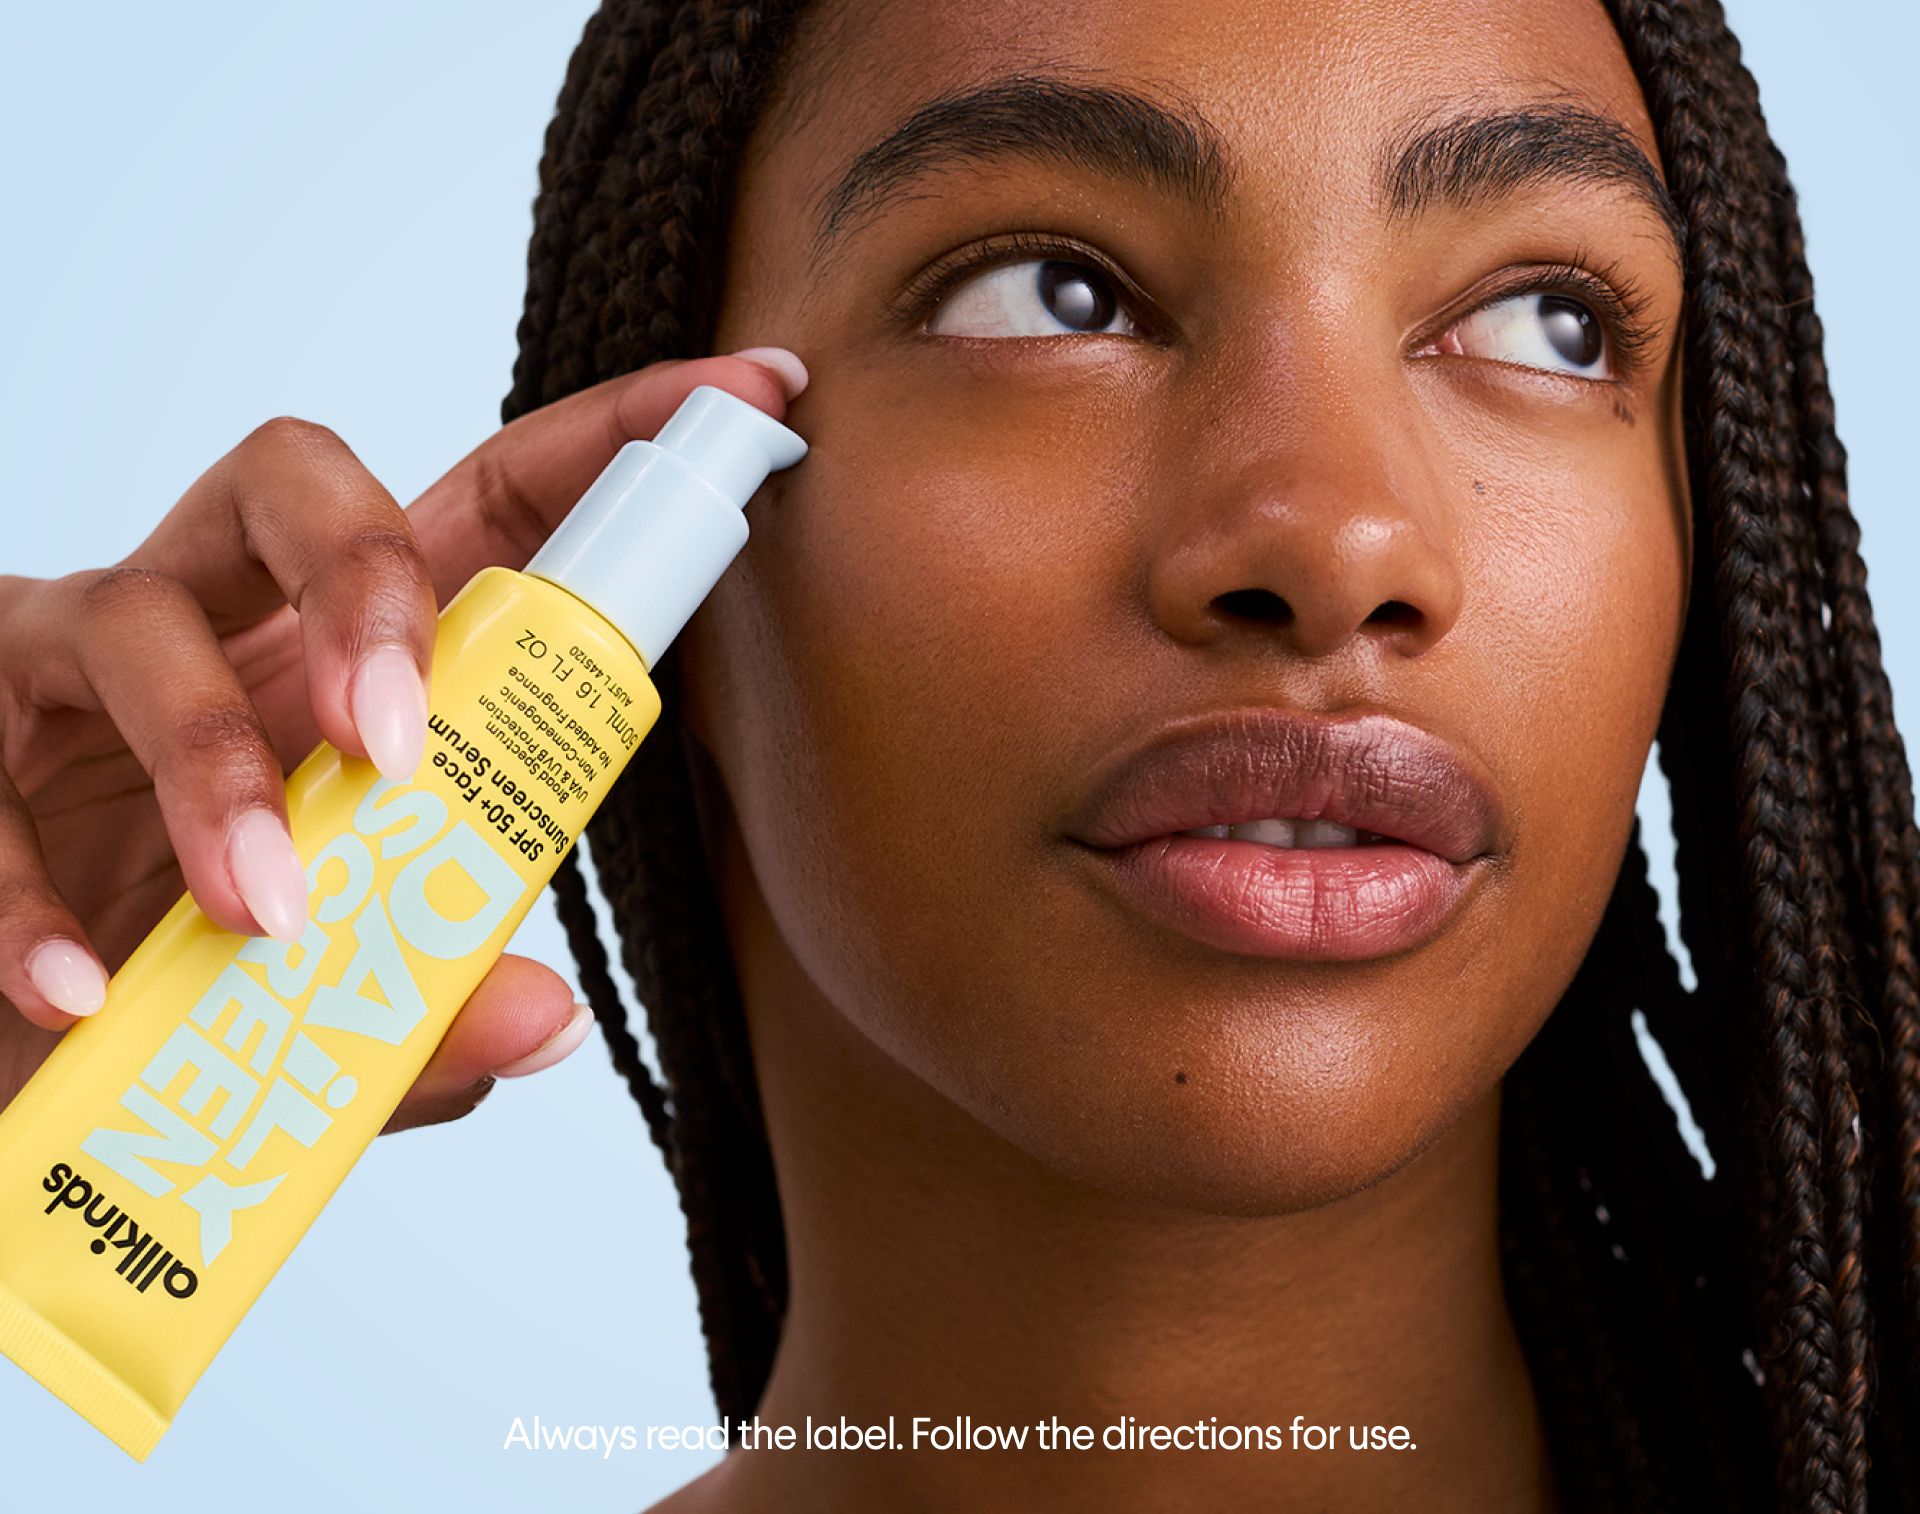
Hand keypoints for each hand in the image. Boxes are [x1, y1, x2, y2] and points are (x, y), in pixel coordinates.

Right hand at [0, 348, 805, 1128]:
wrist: (15, 1051)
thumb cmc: (201, 981)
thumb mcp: (341, 1003)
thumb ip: (434, 1008)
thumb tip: (541, 1017)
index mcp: (349, 648)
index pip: (485, 505)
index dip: (609, 442)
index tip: (753, 397)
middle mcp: (219, 617)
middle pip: (292, 479)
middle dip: (364, 578)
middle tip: (399, 739)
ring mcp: (69, 665)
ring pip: (128, 619)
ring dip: (208, 769)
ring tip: (264, 912)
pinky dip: (25, 895)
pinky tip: (78, 989)